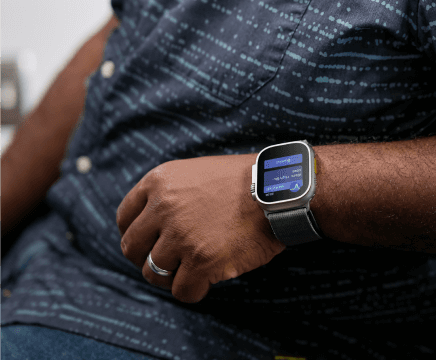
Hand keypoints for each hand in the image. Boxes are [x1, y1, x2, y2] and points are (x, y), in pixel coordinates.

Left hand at [116, 155, 285, 302]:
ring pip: (153, 273)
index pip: (125, 217)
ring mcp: (181, 236)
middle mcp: (163, 207)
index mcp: (160, 181)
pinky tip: (209, 280)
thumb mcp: (199, 172)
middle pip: (132, 248)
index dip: (136, 235)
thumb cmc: (248, 182)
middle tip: (170, 262)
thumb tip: (154, 226)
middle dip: (148, 259)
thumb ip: (172, 194)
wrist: (281, 189)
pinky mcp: (201, 261)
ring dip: (171, 276)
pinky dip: (194, 290)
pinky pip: (182, 291)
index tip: (150, 243)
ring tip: (193, 270)